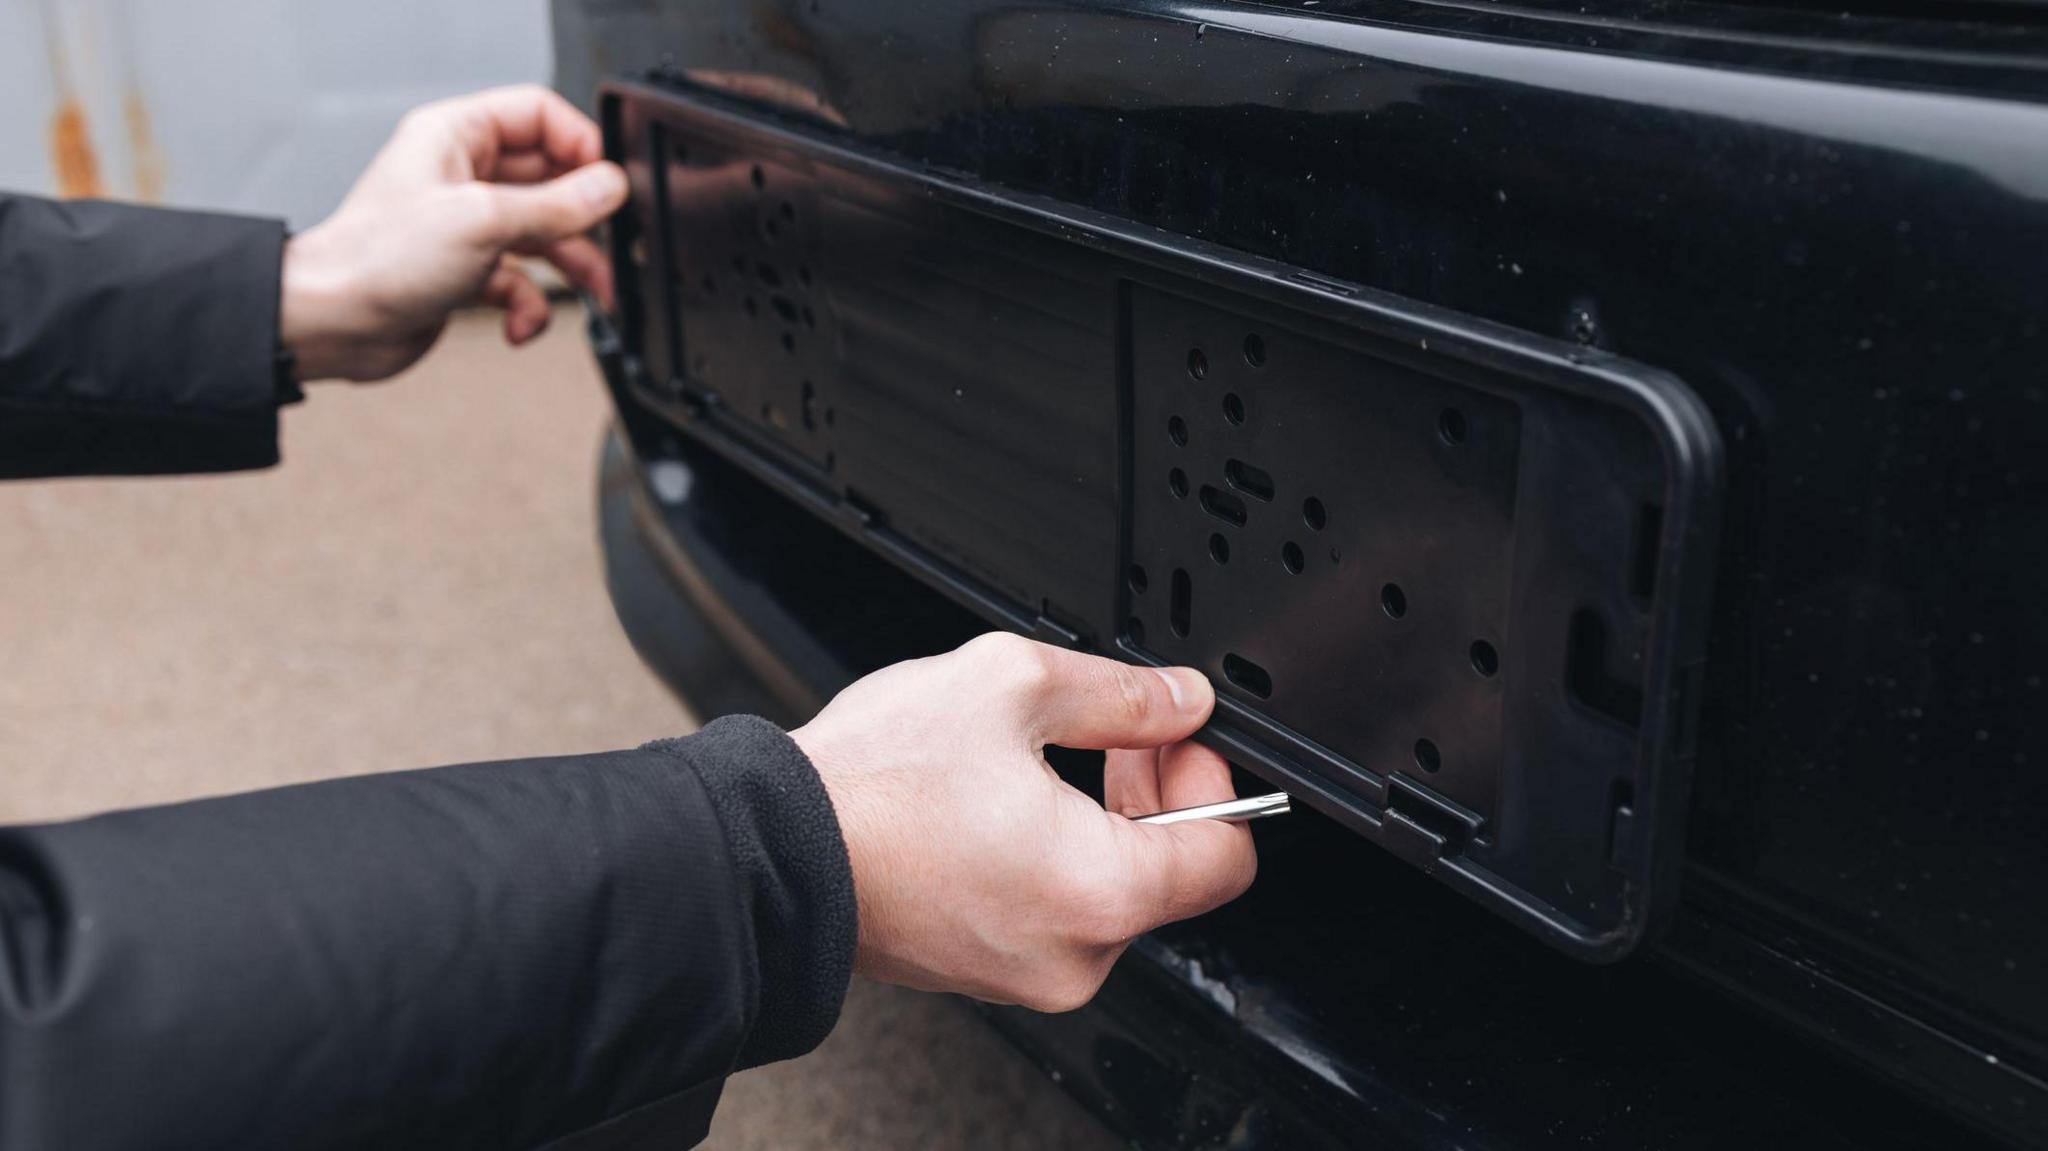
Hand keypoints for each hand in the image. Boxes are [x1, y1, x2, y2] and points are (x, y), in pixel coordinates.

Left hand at [281, 85, 628, 381]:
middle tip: (609, 242)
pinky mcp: (466, 270)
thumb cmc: (376, 259)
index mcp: (456, 136)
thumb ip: (556, 205)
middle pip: (549, 179)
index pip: (538, 116)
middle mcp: (461, 174)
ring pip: (543, 234)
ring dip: (571, 266)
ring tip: (593, 289)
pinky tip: (519, 322)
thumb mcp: (483, 221)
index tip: (606, 182)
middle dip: (582, 217)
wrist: (333, 323)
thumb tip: (607, 188)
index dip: (578, 144)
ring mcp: (466, 224)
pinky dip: (529, 305)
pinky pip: (521, 281)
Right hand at [791, 633, 1257, 1011]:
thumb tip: (1180, 700)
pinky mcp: (984, 971)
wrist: (771, 849)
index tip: (1178, 738)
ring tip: (1049, 755)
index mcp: (1100, 893)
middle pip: (1170, 875)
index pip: (1227, 857)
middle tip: (1120, 730)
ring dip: (1102, 822)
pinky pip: (1053, 913)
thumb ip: (1120, 693)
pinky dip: (1052, 858)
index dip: (1213, 781)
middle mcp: (1074, 955)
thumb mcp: (1012, 685)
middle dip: (1156, 791)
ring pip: (1109, 894)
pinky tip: (1008, 801)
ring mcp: (1027, 974)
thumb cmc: (873, 784)